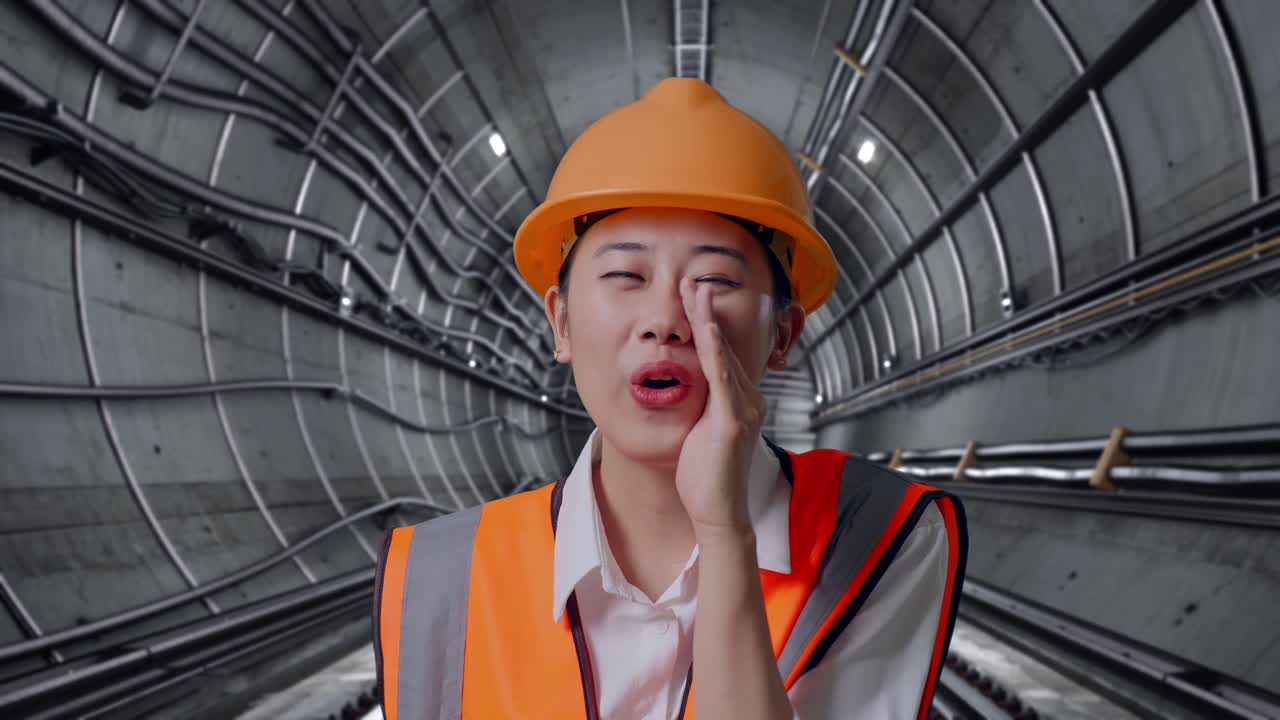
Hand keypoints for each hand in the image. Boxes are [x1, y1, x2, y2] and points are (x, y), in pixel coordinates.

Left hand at [675, 278, 767, 539]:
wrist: (718, 513)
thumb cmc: (706, 479)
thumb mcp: (701, 432)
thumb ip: (700, 407)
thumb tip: (686, 388)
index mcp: (741, 402)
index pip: (722, 353)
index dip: (708, 323)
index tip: (694, 296)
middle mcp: (748, 401)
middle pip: (724, 346)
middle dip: (707, 311)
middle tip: (693, 280)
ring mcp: (742, 410)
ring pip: (722, 355)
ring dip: (708, 320)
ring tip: (696, 291)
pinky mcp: (731, 422)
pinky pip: (721, 378)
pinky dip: (714, 349)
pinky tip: (705, 327)